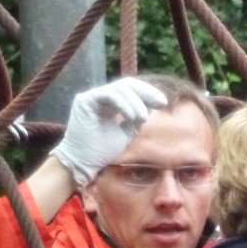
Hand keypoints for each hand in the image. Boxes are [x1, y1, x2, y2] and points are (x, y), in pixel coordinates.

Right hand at [49, 78, 168, 186]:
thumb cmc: (102, 151)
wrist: (83, 163)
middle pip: (126, 84)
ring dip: (135, 102)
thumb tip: (152, 104)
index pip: (129, 90)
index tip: (163, 102)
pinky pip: (109, 94)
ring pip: (119, 88)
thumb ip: (137, 117)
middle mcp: (99, 97)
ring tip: (143, 118)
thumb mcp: (127, 132)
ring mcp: (91, 97)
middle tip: (161, 102)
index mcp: (108, 103)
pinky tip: (132, 116)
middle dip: (146, 92)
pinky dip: (124, 104)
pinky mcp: (85, 100)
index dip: (147, 93)